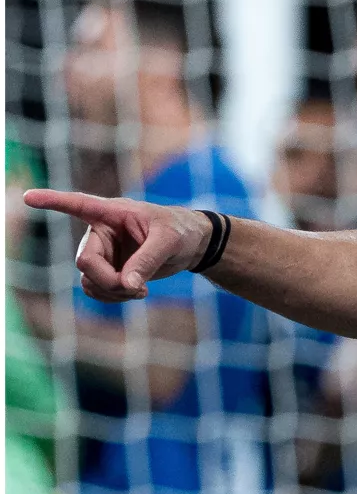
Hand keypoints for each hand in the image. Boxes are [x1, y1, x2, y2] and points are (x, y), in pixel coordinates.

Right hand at [23, 189, 212, 302]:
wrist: (191, 245)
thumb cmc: (181, 231)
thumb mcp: (169, 241)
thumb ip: (147, 260)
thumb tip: (126, 286)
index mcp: (112, 213)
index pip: (78, 204)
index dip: (53, 201)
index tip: (28, 197)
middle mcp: (101, 232)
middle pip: (85, 261)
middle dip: (108, 280)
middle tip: (136, 288)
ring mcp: (103, 253)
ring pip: (89, 280)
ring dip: (112, 292)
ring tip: (141, 291)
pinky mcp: (109, 270)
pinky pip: (97, 289)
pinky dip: (113, 297)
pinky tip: (135, 293)